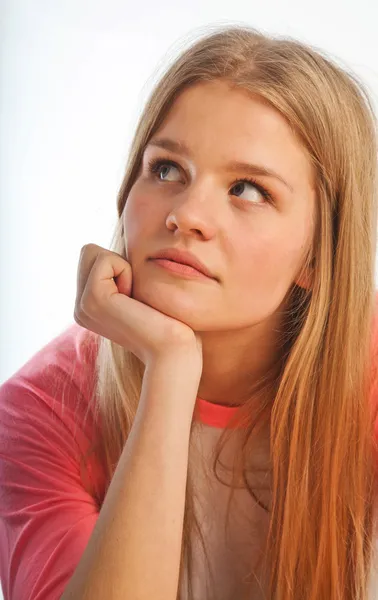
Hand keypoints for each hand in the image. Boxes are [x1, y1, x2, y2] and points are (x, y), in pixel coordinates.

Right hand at [73, 244, 202, 369]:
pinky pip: (105, 259)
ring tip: (135, 300)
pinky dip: (126, 271)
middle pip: (88, 251)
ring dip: (124, 268)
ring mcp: (82, 305)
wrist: (173, 350)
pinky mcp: (92, 299)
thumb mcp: (138, 293)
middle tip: (135, 296)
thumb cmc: (167, 322)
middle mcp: (79, 308)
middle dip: (119, 263)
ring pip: (93, 252)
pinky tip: (134, 301)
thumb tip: (116, 255)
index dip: (121, 265)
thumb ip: (121, 276)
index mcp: (87, 306)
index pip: (92, 256)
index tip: (136, 297)